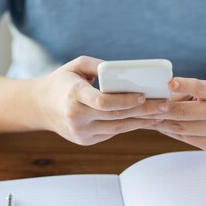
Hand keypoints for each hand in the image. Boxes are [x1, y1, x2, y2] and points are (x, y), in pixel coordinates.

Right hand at [33, 56, 167, 144]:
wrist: (40, 107)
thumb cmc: (63, 81)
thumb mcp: (76, 65)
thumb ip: (98, 65)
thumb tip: (125, 72)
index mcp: (73, 95)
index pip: (102, 101)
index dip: (125, 100)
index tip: (143, 95)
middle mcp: (76, 117)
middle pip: (116, 116)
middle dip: (143, 111)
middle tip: (164, 105)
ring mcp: (81, 132)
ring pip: (118, 128)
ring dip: (141, 121)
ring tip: (161, 113)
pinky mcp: (86, 141)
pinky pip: (113, 133)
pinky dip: (130, 126)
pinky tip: (146, 120)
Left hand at [143, 77, 205, 150]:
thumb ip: (191, 93)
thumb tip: (161, 96)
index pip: (201, 88)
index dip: (185, 85)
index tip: (170, 82)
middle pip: (184, 113)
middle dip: (161, 109)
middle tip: (143, 105)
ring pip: (180, 128)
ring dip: (160, 122)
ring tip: (145, 116)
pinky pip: (184, 138)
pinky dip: (170, 131)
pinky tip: (159, 125)